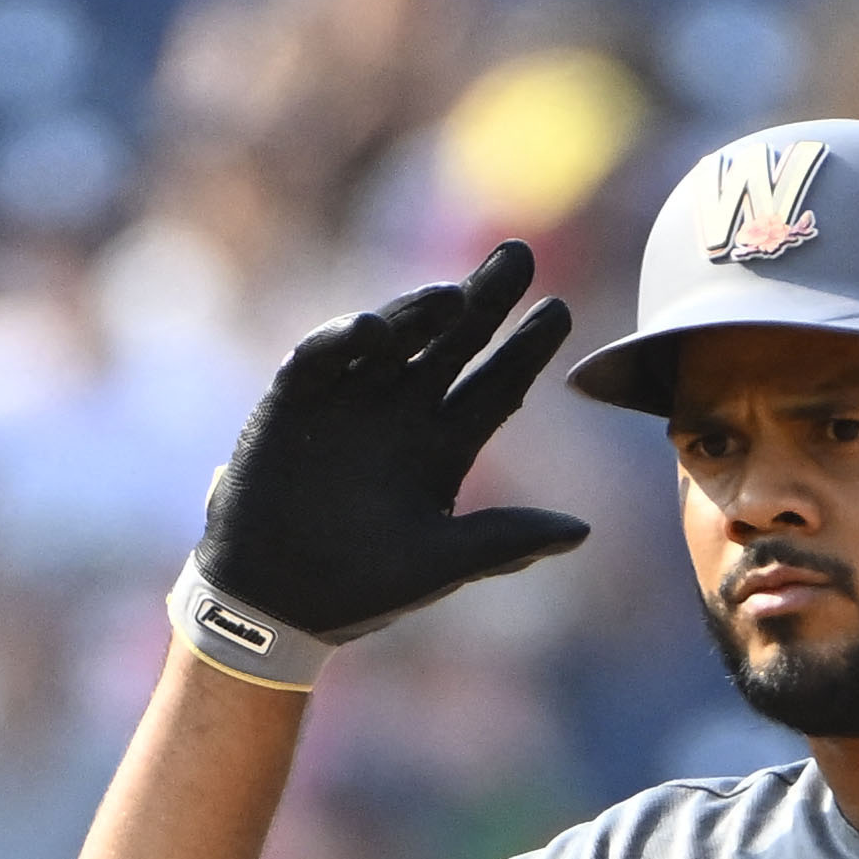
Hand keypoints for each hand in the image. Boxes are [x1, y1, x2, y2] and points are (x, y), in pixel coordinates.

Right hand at [198, 240, 588, 640]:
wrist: (274, 603)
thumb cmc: (360, 589)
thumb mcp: (442, 564)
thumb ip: (506, 541)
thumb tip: (584, 531)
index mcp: (443, 447)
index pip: (495, 386)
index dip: (525, 350)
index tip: (561, 310)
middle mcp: (401, 413)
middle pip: (452, 344)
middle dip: (484, 300)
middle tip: (521, 255)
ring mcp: (349, 402)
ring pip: (394, 340)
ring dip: (420, 312)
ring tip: (455, 295)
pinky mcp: (295, 402)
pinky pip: (321, 356)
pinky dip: (344, 339)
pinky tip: (376, 330)